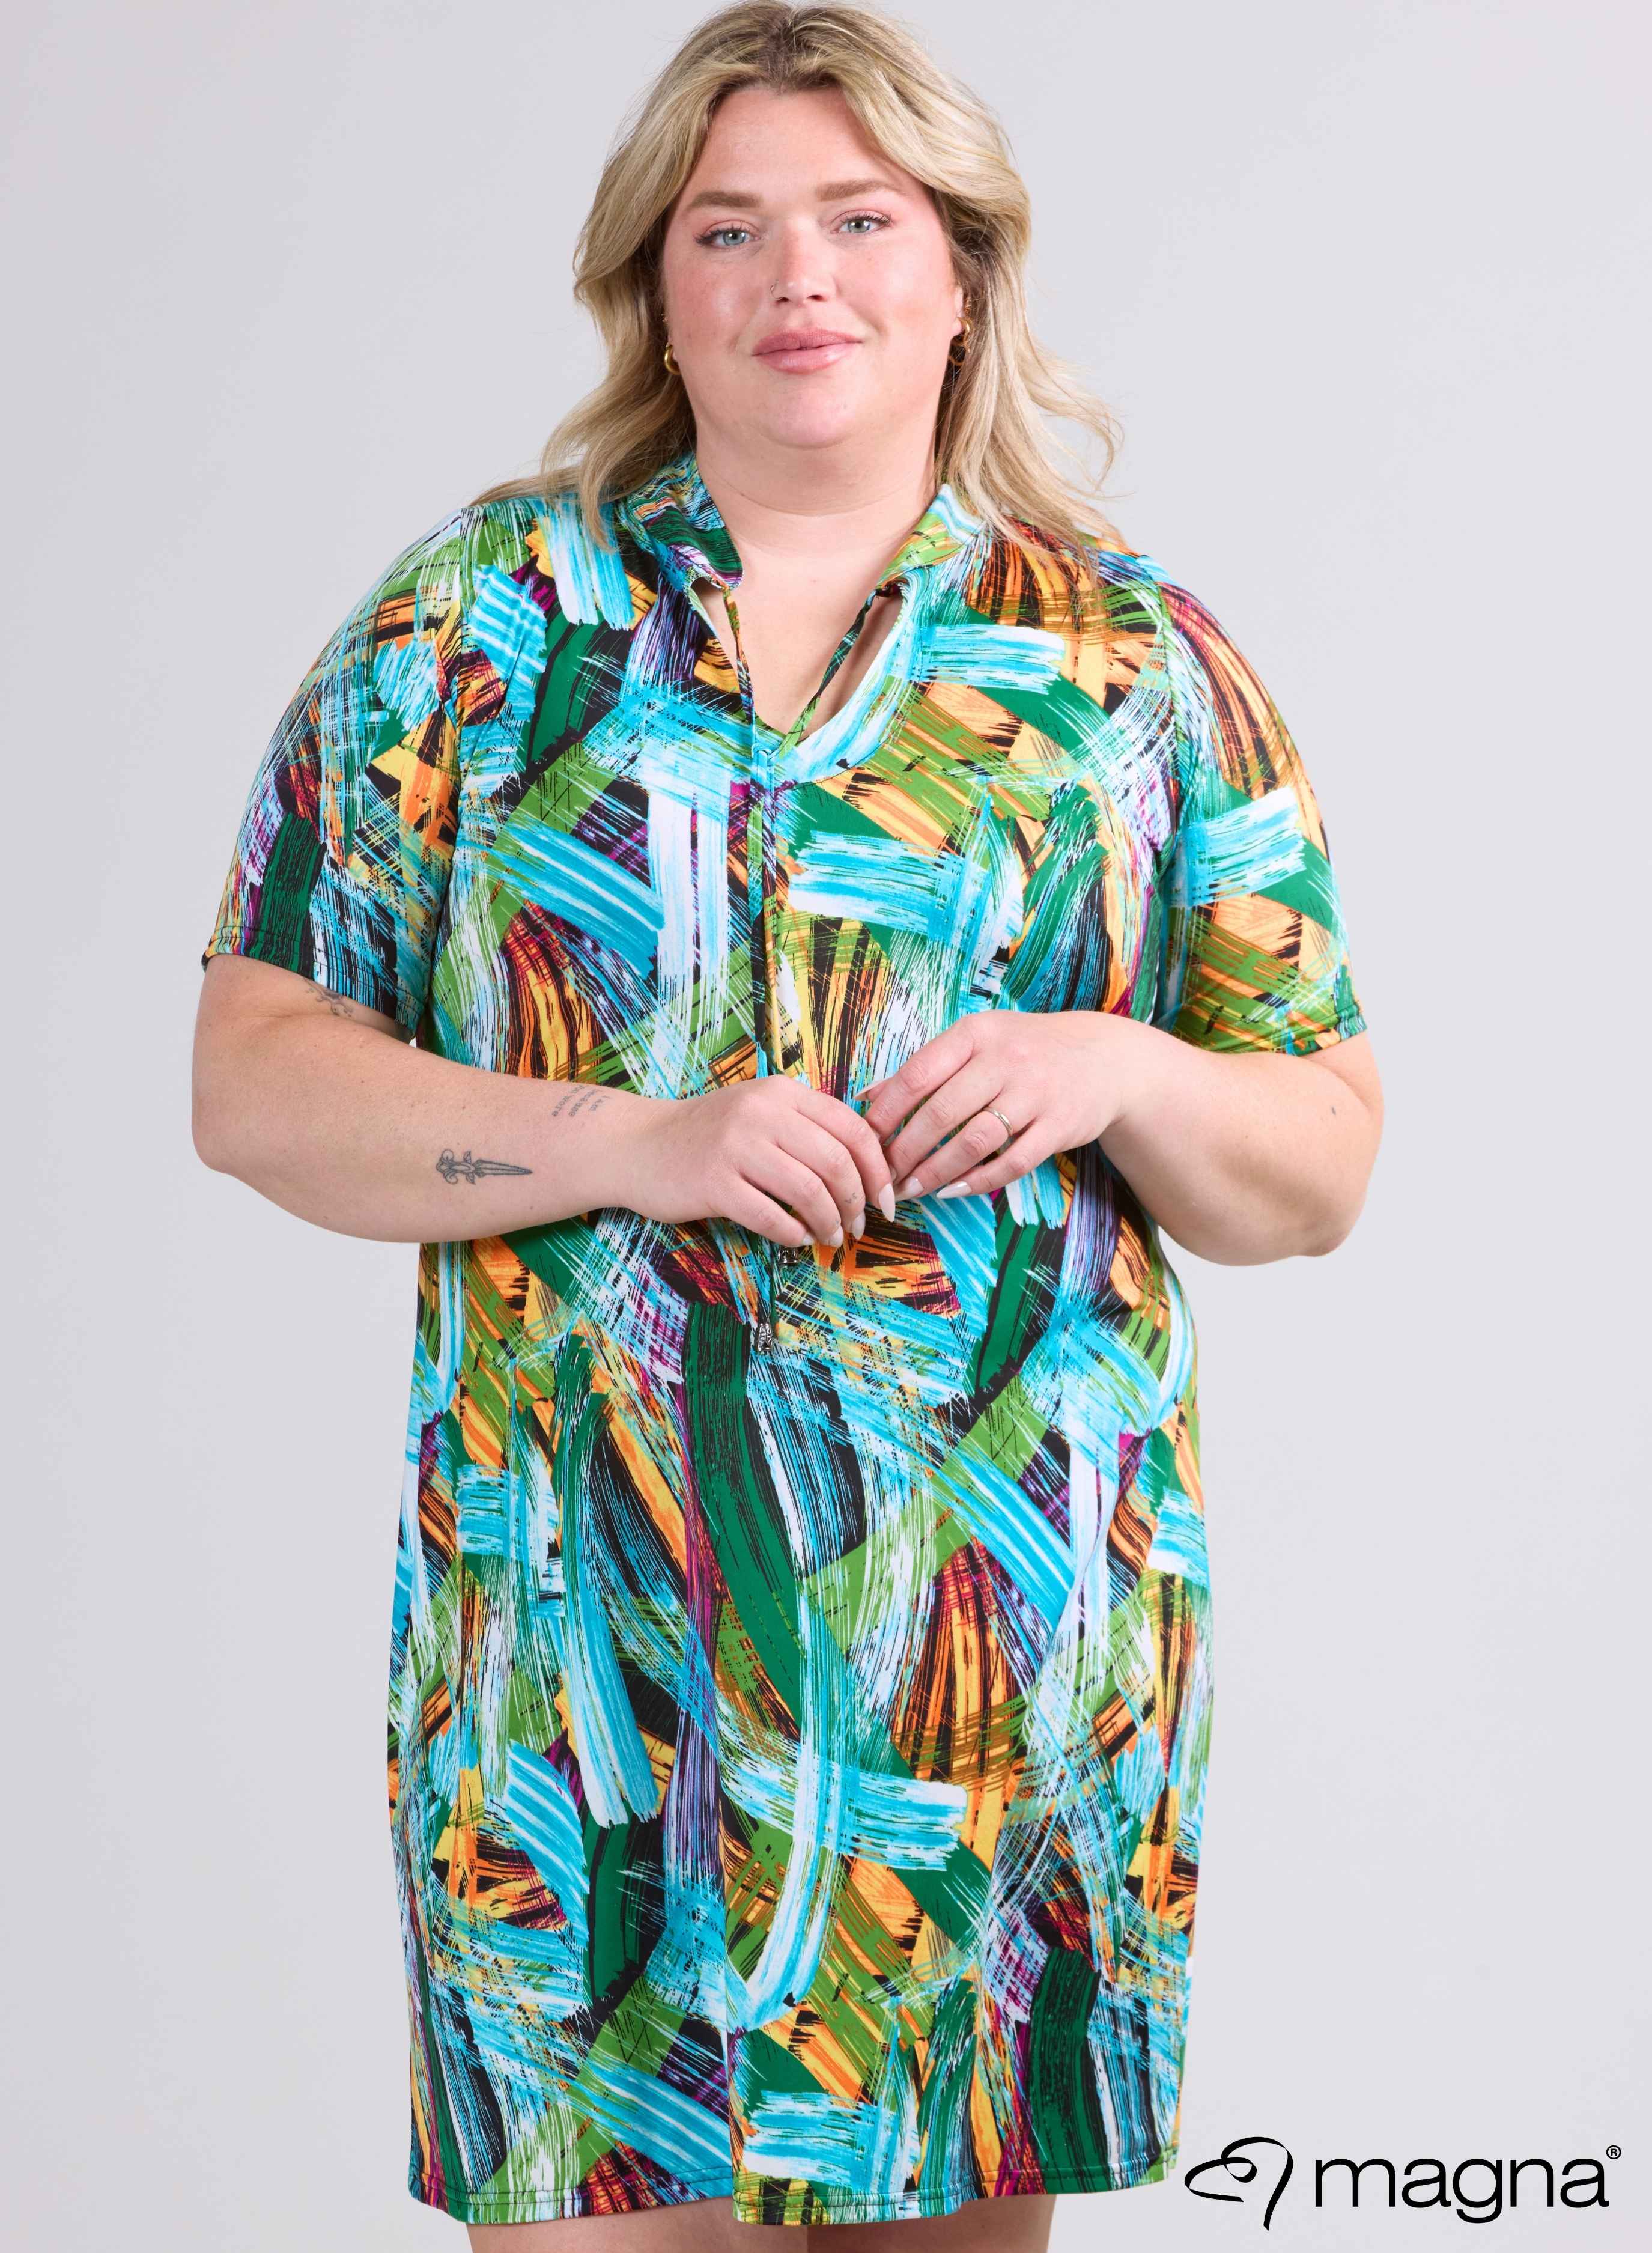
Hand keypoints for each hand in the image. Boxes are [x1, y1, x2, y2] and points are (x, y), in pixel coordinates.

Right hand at [623, 1081, 897, 1247]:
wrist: (639, 1145)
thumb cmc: (709, 1134)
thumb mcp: (759, 1111)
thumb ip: (806, 1126)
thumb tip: (868, 1165)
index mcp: (781, 1093)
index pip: (852, 1127)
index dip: (878, 1168)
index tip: (887, 1198)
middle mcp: (761, 1113)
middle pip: (836, 1161)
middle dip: (857, 1201)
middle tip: (859, 1225)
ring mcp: (735, 1147)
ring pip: (808, 1190)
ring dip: (830, 1222)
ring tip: (831, 1236)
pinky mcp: (714, 1183)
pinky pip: (771, 1216)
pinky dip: (793, 1233)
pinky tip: (798, 1238)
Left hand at [859, 1012, 1144, 1203]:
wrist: (1103, 1058)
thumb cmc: (1024, 1051)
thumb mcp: (977, 1043)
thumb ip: (925, 1067)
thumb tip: (867, 1096)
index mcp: (976, 1034)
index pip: (919, 1074)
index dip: (887, 1112)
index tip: (866, 1139)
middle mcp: (1006, 1059)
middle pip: (942, 1112)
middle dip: (906, 1150)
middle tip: (884, 1176)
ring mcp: (1036, 1092)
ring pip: (974, 1141)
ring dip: (936, 1171)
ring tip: (912, 1189)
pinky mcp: (1059, 1125)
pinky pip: (1012, 1162)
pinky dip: (978, 1180)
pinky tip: (952, 1191)